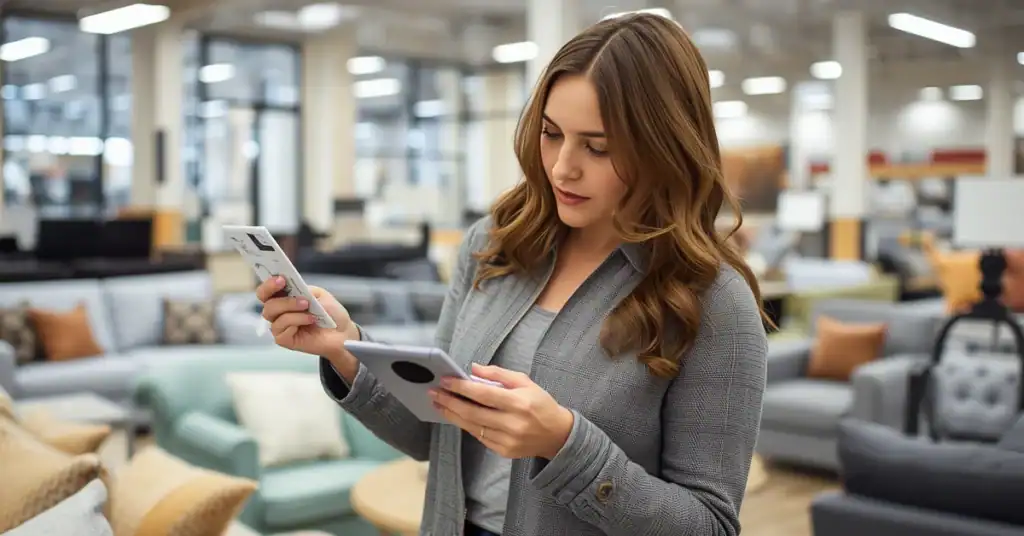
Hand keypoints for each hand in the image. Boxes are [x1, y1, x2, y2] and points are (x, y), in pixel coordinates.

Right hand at [256, 276, 359, 362]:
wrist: (342, 332)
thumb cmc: (330, 313)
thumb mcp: (320, 295)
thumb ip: (304, 290)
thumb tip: (292, 289)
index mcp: (284, 298)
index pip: (266, 292)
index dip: (269, 285)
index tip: (281, 279)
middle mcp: (279, 312)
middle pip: (267, 304)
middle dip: (284, 300)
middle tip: (303, 300)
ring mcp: (280, 327)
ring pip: (273, 316)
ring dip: (293, 310)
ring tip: (310, 310)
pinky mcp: (284, 339)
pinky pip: (281, 329)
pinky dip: (296, 322)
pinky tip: (310, 321)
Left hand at [430, 363, 573, 459]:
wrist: (557, 435)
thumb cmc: (541, 403)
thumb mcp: (525, 382)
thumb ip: (498, 374)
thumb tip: (473, 369)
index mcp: (519, 402)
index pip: (483, 394)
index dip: (461, 387)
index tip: (445, 380)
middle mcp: (512, 423)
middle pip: (472, 412)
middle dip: (449, 402)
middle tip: (434, 393)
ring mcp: (507, 440)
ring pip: (472, 427)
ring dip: (452, 415)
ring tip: (439, 404)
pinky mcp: (503, 451)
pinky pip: (479, 437)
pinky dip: (466, 425)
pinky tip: (456, 416)